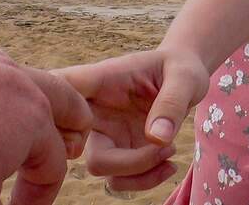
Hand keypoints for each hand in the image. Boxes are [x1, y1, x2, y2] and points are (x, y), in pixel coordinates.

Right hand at [56, 48, 209, 191]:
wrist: (186, 76)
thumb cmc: (180, 68)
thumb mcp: (184, 76)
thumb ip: (171, 102)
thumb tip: (157, 139)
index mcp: (99, 80)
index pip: (62, 90)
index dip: (62, 111)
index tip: (94, 124)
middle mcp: (94, 110)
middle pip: (79, 147)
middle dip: (126, 161)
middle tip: (166, 146)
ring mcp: (104, 134)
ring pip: (101, 169)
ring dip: (139, 173)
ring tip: (171, 150)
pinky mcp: (119, 151)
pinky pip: (120, 178)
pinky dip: (145, 180)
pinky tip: (169, 164)